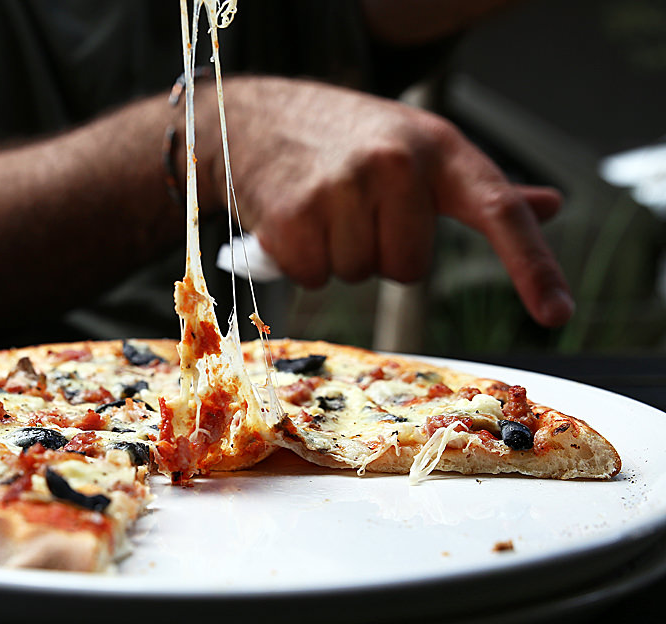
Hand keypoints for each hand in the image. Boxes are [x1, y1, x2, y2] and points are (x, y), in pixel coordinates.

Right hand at [208, 77, 572, 326]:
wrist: (258, 118)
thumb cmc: (347, 138)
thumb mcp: (420, 144)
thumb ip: (481, 186)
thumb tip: (550, 205)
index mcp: (439, 148)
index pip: (499, 210)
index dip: (532, 266)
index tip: (557, 314)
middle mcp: (395, 164)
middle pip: (407, 268)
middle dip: (380, 253)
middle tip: (355, 212)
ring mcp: (341, 188)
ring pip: (357, 274)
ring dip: (337, 256)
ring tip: (321, 208)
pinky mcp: (293, 216)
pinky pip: (314, 277)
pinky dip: (301, 261)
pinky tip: (293, 221)